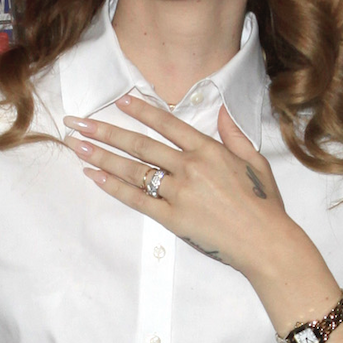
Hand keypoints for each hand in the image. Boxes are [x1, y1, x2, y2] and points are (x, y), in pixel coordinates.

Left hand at [62, 95, 297, 279]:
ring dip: (101, 156)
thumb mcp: (255, 161)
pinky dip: (113, 186)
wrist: (265, 242)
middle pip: (140, 144)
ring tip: (77, 145)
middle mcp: (190, 167)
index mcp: (209, 150)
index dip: (141, 110)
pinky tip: (94, 175)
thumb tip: (222, 111)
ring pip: (133, 169)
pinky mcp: (172, 218)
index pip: (168, 124)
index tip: (119, 100)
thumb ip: (234, 135)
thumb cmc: (264, 203)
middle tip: (78, 122)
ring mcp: (179, 193)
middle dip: (106, 131)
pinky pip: (136, 199)